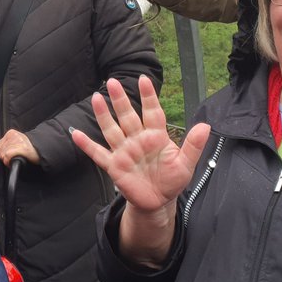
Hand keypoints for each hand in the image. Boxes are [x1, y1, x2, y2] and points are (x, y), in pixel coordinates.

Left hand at [0, 129, 38, 166]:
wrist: (40, 150)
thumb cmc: (28, 148)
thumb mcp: (15, 142)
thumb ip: (5, 143)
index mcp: (11, 133)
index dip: (2, 153)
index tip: (9, 155)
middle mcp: (14, 136)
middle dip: (4, 157)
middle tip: (13, 157)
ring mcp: (18, 142)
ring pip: (2, 154)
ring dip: (7, 160)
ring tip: (15, 158)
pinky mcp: (21, 148)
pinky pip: (7, 156)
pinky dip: (8, 161)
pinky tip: (14, 161)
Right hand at [73, 76, 210, 213]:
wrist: (158, 201)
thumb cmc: (172, 180)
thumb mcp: (186, 164)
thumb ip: (194, 146)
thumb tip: (205, 126)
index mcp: (156, 137)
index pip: (152, 112)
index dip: (148, 97)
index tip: (143, 79)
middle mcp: (137, 140)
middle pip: (127, 116)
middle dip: (120, 100)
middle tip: (112, 82)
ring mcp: (124, 152)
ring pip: (112, 130)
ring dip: (103, 115)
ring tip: (96, 98)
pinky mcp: (114, 166)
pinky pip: (98, 154)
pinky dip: (87, 145)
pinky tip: (76, 135)